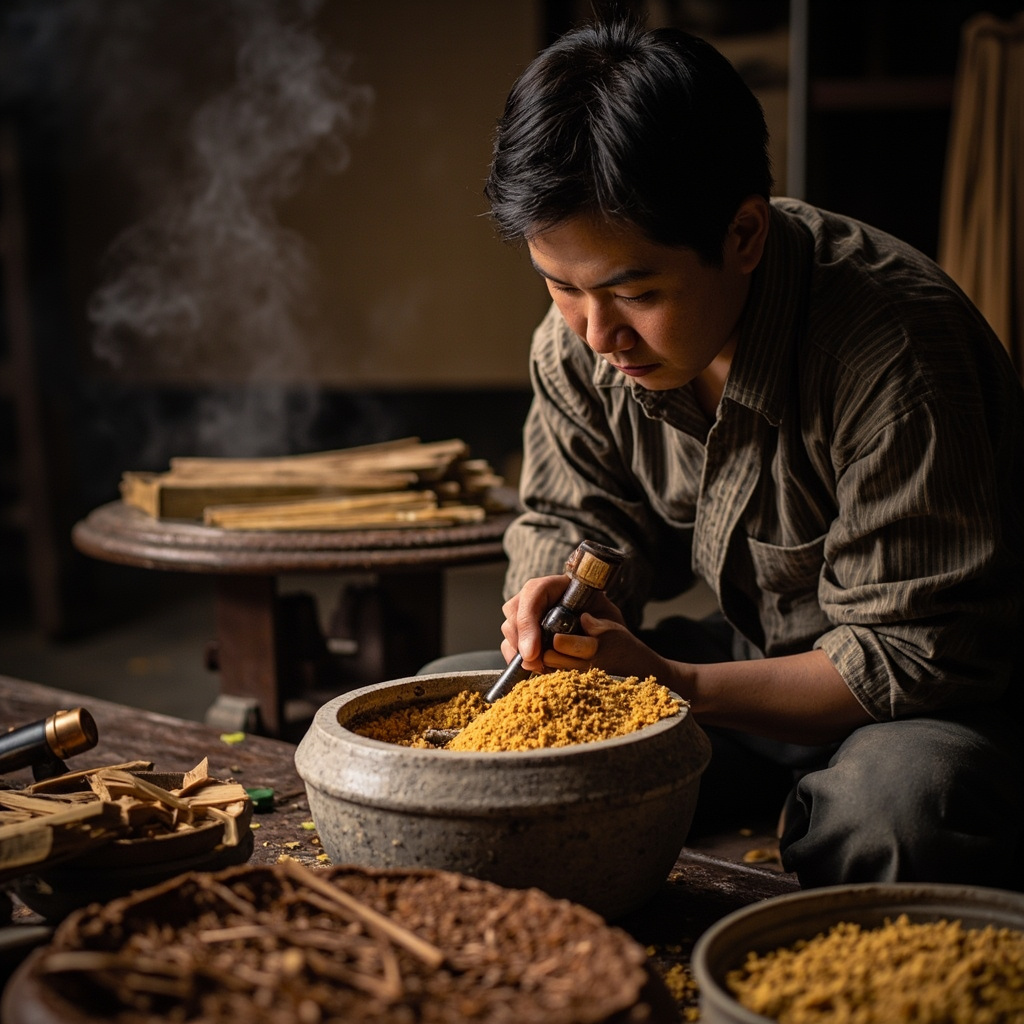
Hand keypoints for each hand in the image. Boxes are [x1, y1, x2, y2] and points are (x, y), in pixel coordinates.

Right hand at [500, 579, 668, 680]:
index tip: (533, 651)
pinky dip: (517, 658)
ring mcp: (530, 615)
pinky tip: (532, 668)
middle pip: (515, 609)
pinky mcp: (525, 634)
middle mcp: (541, 597)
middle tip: (534, 664)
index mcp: (561, 586)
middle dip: (521, 639)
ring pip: (510, 627)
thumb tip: (585, 622)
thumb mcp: (611, 623)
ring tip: (537, 668)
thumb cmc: (608, 627)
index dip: (528, 620)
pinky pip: (511, 644)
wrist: (609, 644)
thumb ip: (601, 624)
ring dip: (517, 650)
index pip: (535, 592)